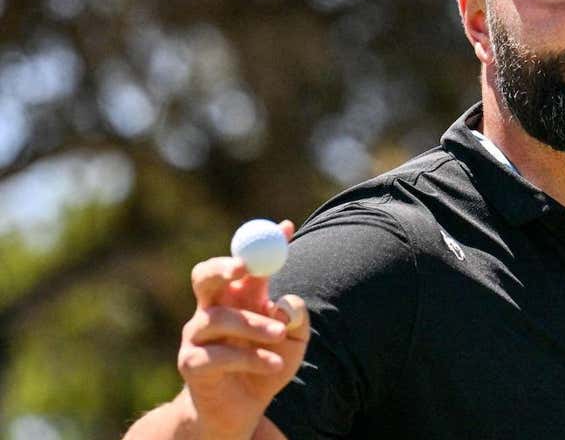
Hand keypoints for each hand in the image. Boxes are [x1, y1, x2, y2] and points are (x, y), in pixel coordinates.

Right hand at [177, 220, 308, 438]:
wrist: (242, 412)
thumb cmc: (267, 367)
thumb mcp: (294, 340)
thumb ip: (297, 317)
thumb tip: (286, 300)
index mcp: (237, 298)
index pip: (245, 261)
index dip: (264, 243)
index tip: (287, 228)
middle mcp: (211, 310)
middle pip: (205, 275)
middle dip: (224, 266)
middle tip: (246, 268)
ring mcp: (197, 336)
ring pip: (219, 317)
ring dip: (255, 324)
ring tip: (279, 336)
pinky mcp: (192, 364)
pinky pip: (220, 354)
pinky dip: (253, 358)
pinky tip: (273, 366)